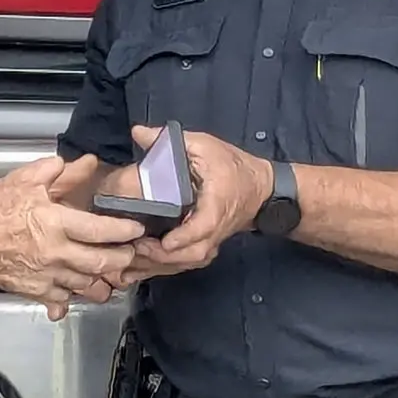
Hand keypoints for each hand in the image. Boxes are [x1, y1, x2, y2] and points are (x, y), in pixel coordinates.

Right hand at [0, 154, 145, 319]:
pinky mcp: (36, 291)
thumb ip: (58, 172)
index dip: (124, 230)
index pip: (101, 229)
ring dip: (105, 282)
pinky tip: (79, 291)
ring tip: (114, 274)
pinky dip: (75, 297)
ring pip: (87, 286)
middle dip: (123, 259)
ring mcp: (47, 276)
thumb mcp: (25, 180)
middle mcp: (55, 253)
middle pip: (102, 262)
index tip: (136, 228)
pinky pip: (64, 299)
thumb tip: (86, 163)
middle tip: (131, 253)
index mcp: (55, 222)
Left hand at [118, 124, 272, 277]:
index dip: (185, 236)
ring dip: (165, 264)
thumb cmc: (230, 164)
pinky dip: (169, 266)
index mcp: (217, 202)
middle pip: (195, 252)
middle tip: (137, 248)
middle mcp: (217, 227)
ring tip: (137, 256)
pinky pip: (190, 262)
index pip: (204, 225)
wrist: (260, 188)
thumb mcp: (203, 144)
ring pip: (192, 261)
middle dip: (166, 256)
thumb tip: (138, 132)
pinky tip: (146, 263)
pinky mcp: (208, 245)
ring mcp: (214, 240)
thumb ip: (169, 141)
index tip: (165, 241)